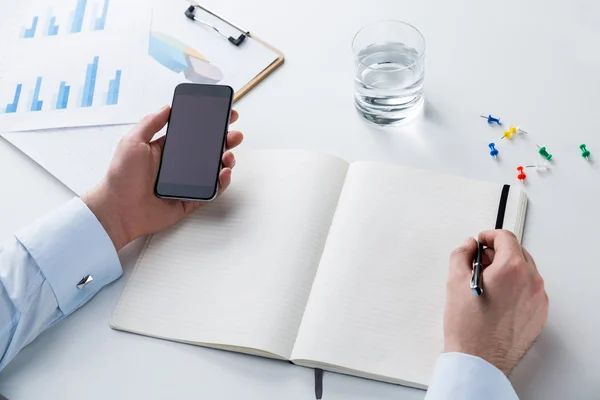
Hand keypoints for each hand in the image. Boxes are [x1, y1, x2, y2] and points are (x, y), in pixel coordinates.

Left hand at [82, 105, 243, 250]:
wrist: (118, 210)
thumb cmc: (120, 177)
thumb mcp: (132, 142)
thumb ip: (151, 123)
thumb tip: (167, 107)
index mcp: (166, 149)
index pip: (193, 133)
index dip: (209, 124)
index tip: (224, 114)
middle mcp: (178, 165)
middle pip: (208, 150)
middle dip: (225, 140)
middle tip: (234, 134)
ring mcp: (186, 183)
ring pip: (213, 169)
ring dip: (226, 160)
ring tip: (228, 155)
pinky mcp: (190, 200)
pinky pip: (212, 191)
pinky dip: (221, 182)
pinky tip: (224, 173)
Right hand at [444, 230, 548, 374]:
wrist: (479, 359)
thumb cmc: (468, 327)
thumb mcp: (455, 281)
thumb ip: (461, 255)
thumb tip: (468, 246)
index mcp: (512, 269)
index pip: (506, 238)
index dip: (490, 235)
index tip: (482, 241)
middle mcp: (531, 281)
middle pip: (517, 252)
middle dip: (498, 252)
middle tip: (480, 261)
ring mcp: (538, 299)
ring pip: (525, 271)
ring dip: (508, 270)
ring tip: (487, 283)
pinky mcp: (539, 314)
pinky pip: (529, 291)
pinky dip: (516, 287)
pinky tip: (497, 298)